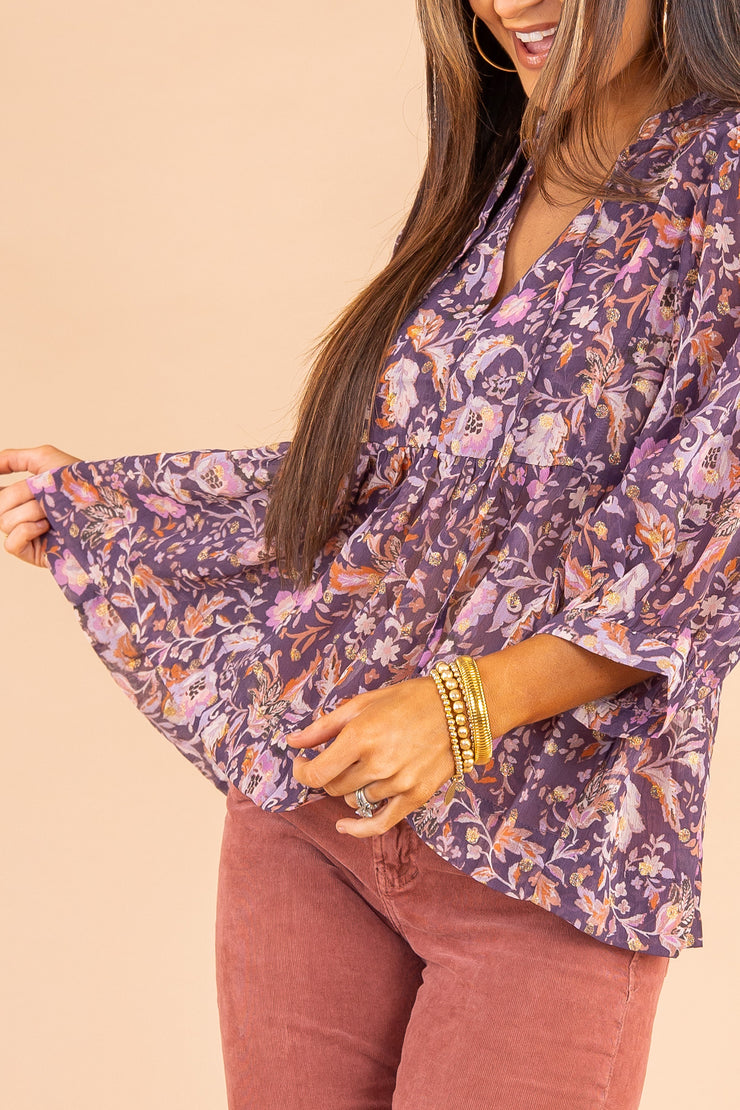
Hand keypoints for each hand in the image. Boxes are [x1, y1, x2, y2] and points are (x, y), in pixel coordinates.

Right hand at [0, 444, 79, 566]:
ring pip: (4, 522)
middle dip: (21, 495)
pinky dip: (25, 531)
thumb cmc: (81, 481)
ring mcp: (27, 534)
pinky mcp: (34, 552)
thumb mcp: (46, 459)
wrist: (105, 506)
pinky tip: (45, 526)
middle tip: (44, 495)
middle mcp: (21, 514)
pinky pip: (11, 544)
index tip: (1, 482)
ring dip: (29, 511)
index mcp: (21, 494)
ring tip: (53, 511)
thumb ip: (12, 458)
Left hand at [288, 676, 454, 837]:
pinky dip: (359, 828)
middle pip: (334, 787)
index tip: (302, 763)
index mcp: (360, 736)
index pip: (317, 772)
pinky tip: (344, 826)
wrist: (459, 708)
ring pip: (355, 800)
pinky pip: (380, 823)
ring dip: (352, 788)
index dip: (302, 771)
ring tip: (366, 766)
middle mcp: (378, 763)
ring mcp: (398, 783)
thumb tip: (292, 742)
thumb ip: (323, 727)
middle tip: (338, 760)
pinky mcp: (416, 796)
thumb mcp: (362, 704)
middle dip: (329, 775)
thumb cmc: (407, 700)